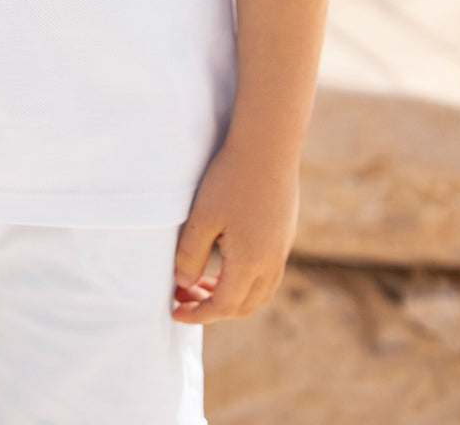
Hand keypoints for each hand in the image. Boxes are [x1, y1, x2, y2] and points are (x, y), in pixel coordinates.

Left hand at [171, 139, 298, 322]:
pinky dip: (245, 279)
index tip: (175, 311)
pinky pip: (267, 272)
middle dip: (212, 308)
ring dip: (231, 295)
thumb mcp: (202, 216)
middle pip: (244, 306)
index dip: (197, 315)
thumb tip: (183, 284)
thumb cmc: (231, 178)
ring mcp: (282, 248)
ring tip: (202, 281)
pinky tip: (226, 258)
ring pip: (259, 292)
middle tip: (184, 295)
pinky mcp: (284, 233)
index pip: (223, 306)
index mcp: (250, 262)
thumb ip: (190, 254)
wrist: (269, 146)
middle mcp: (271, 262)